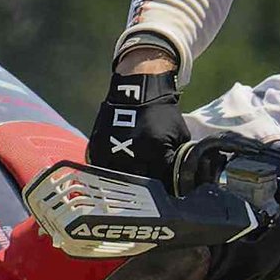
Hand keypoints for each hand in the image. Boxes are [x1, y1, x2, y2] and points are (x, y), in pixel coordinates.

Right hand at [89, 46, 187, 180]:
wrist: (137, 90)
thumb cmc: (162, 113)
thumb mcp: (180, 135)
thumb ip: (178, 158)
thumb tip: (181, 178)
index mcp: (155, 154)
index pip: (159, 184)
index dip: (161, 188)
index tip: (162, 189)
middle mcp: (132, 155)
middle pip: (137, 185)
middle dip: (143, 186)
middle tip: (147, 185)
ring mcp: (112, 153)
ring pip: (118, 180)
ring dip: (125, 181)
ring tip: (131, 178)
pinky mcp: (97, 148)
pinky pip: (102, 169)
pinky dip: (109, 171)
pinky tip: (117, 169)